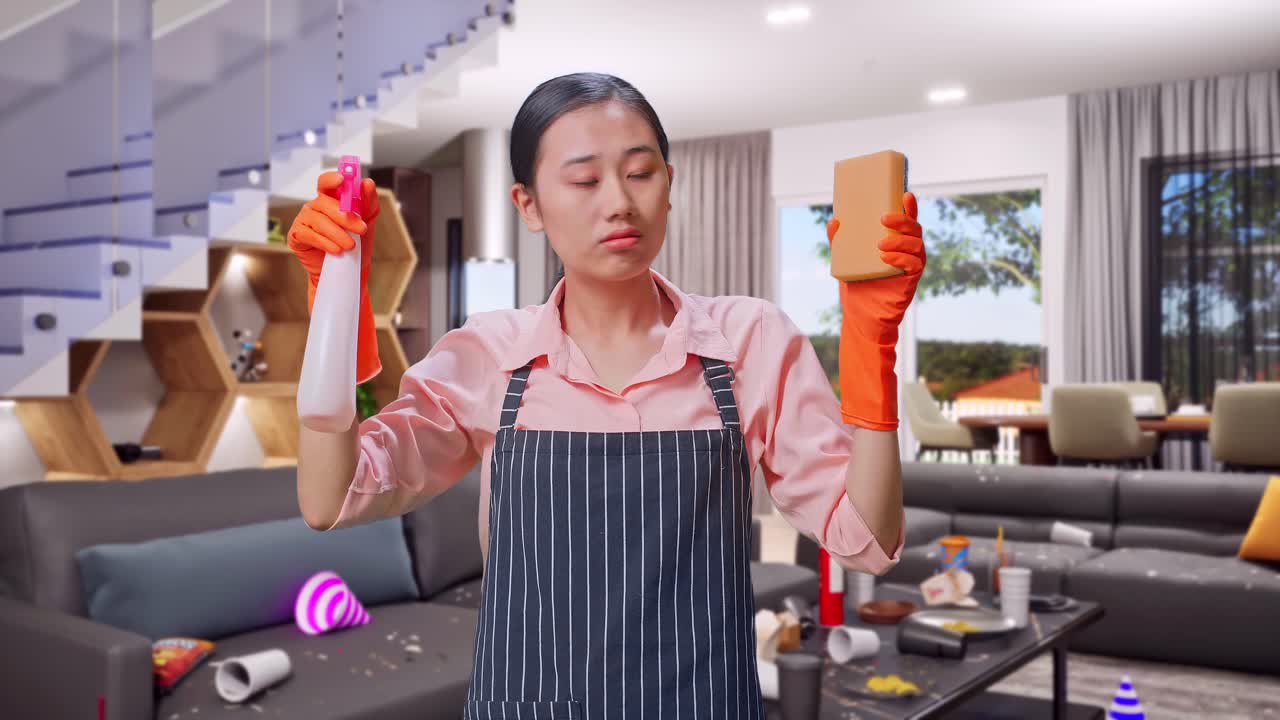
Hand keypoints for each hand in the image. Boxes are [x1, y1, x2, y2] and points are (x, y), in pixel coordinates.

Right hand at [287, 171, 380, 309]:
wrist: (347, 270)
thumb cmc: (355, 244)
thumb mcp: (367, 223)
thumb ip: (368, 203)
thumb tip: (367, 183)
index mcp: (330, 199)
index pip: (326, 183)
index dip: (331, 179)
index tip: (342, 180)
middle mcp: (315, 207)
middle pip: (323, 202)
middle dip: (344, 216)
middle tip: (361, 229)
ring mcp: (304, 220)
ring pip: (318, 220)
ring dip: (337, 233)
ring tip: (350, 246)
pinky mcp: (297, 236)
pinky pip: (308, 235)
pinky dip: (325, 243)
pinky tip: (336, 250)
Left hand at [826, 191, 925, 429]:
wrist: (860, 318)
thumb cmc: (856, 286)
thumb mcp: (844, 259)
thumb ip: (839, 241)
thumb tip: (833, 220)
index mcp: (895, 243)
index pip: (907, 221)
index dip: (910, 206)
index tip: (905, 192)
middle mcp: (908, 253)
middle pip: (915, 230)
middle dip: (904, 220)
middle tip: (883, 217)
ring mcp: (911, 267)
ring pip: (917, 246)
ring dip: (901, 241)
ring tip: (881, 243)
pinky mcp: (910, 283)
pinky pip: (914, 266)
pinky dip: (901, 259)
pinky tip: (887, 256)